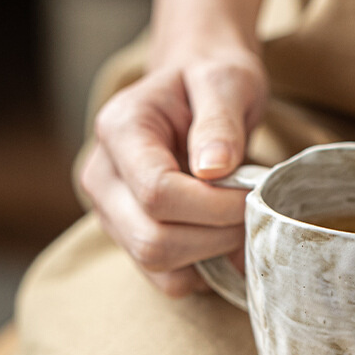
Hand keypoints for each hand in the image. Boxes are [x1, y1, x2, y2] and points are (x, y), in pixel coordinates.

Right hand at [81, 36, 267, 296]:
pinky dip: (201, 269)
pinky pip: (163, 277)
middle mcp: (102, 175)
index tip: (253, 192)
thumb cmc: (211, 77)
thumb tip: (214, 169)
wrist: (194, 81)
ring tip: (239, 220)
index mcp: (120, 129)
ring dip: (211, 254)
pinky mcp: (128, 234)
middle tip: (252, 210)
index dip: (213, 205)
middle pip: (152, 240)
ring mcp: (110, 210)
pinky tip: (223, 237)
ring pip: (157, 265)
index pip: (158, 192)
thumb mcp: (226, 81)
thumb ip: (220, 122)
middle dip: (215, 235)